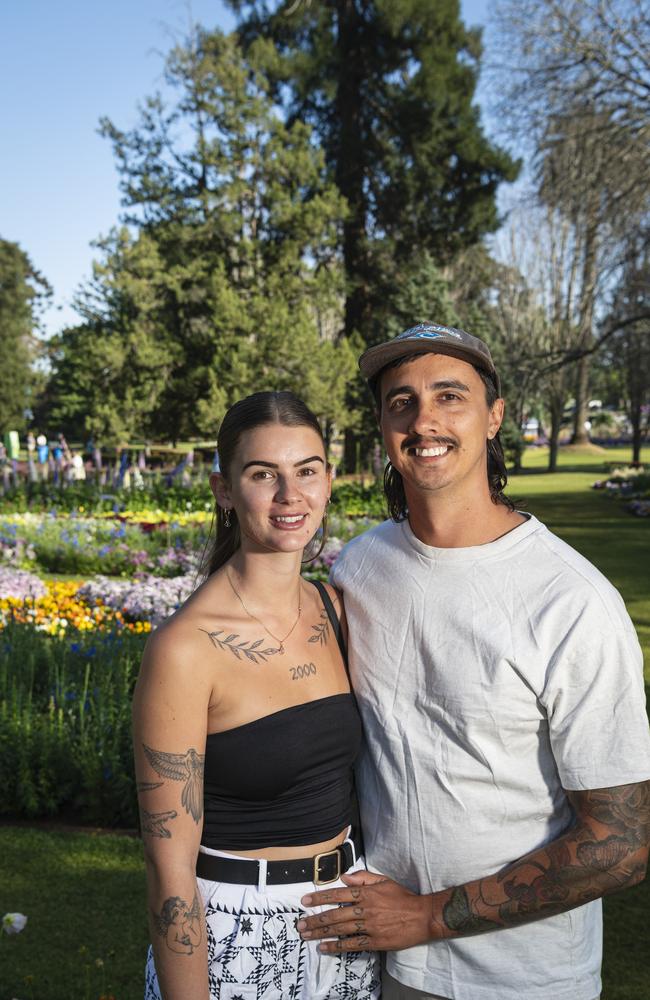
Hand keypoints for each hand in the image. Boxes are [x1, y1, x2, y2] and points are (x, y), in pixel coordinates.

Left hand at [297, 869, 433, 951]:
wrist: (422, 916)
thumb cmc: (403, 897)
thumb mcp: (384, 880)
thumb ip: (364, 877)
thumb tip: (344, 877)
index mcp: (367, 893)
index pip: (338, 894)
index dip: (320, 898)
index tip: (305, 901)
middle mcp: (365, 909)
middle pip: (335, 914)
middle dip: (315, 919)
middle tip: (300, 924)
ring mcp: (369, 926)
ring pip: (340, 930)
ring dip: (321, 933)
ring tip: (306, 935)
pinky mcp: (375, 941)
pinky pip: (352, 945)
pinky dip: (337, 947)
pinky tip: (324, 948)